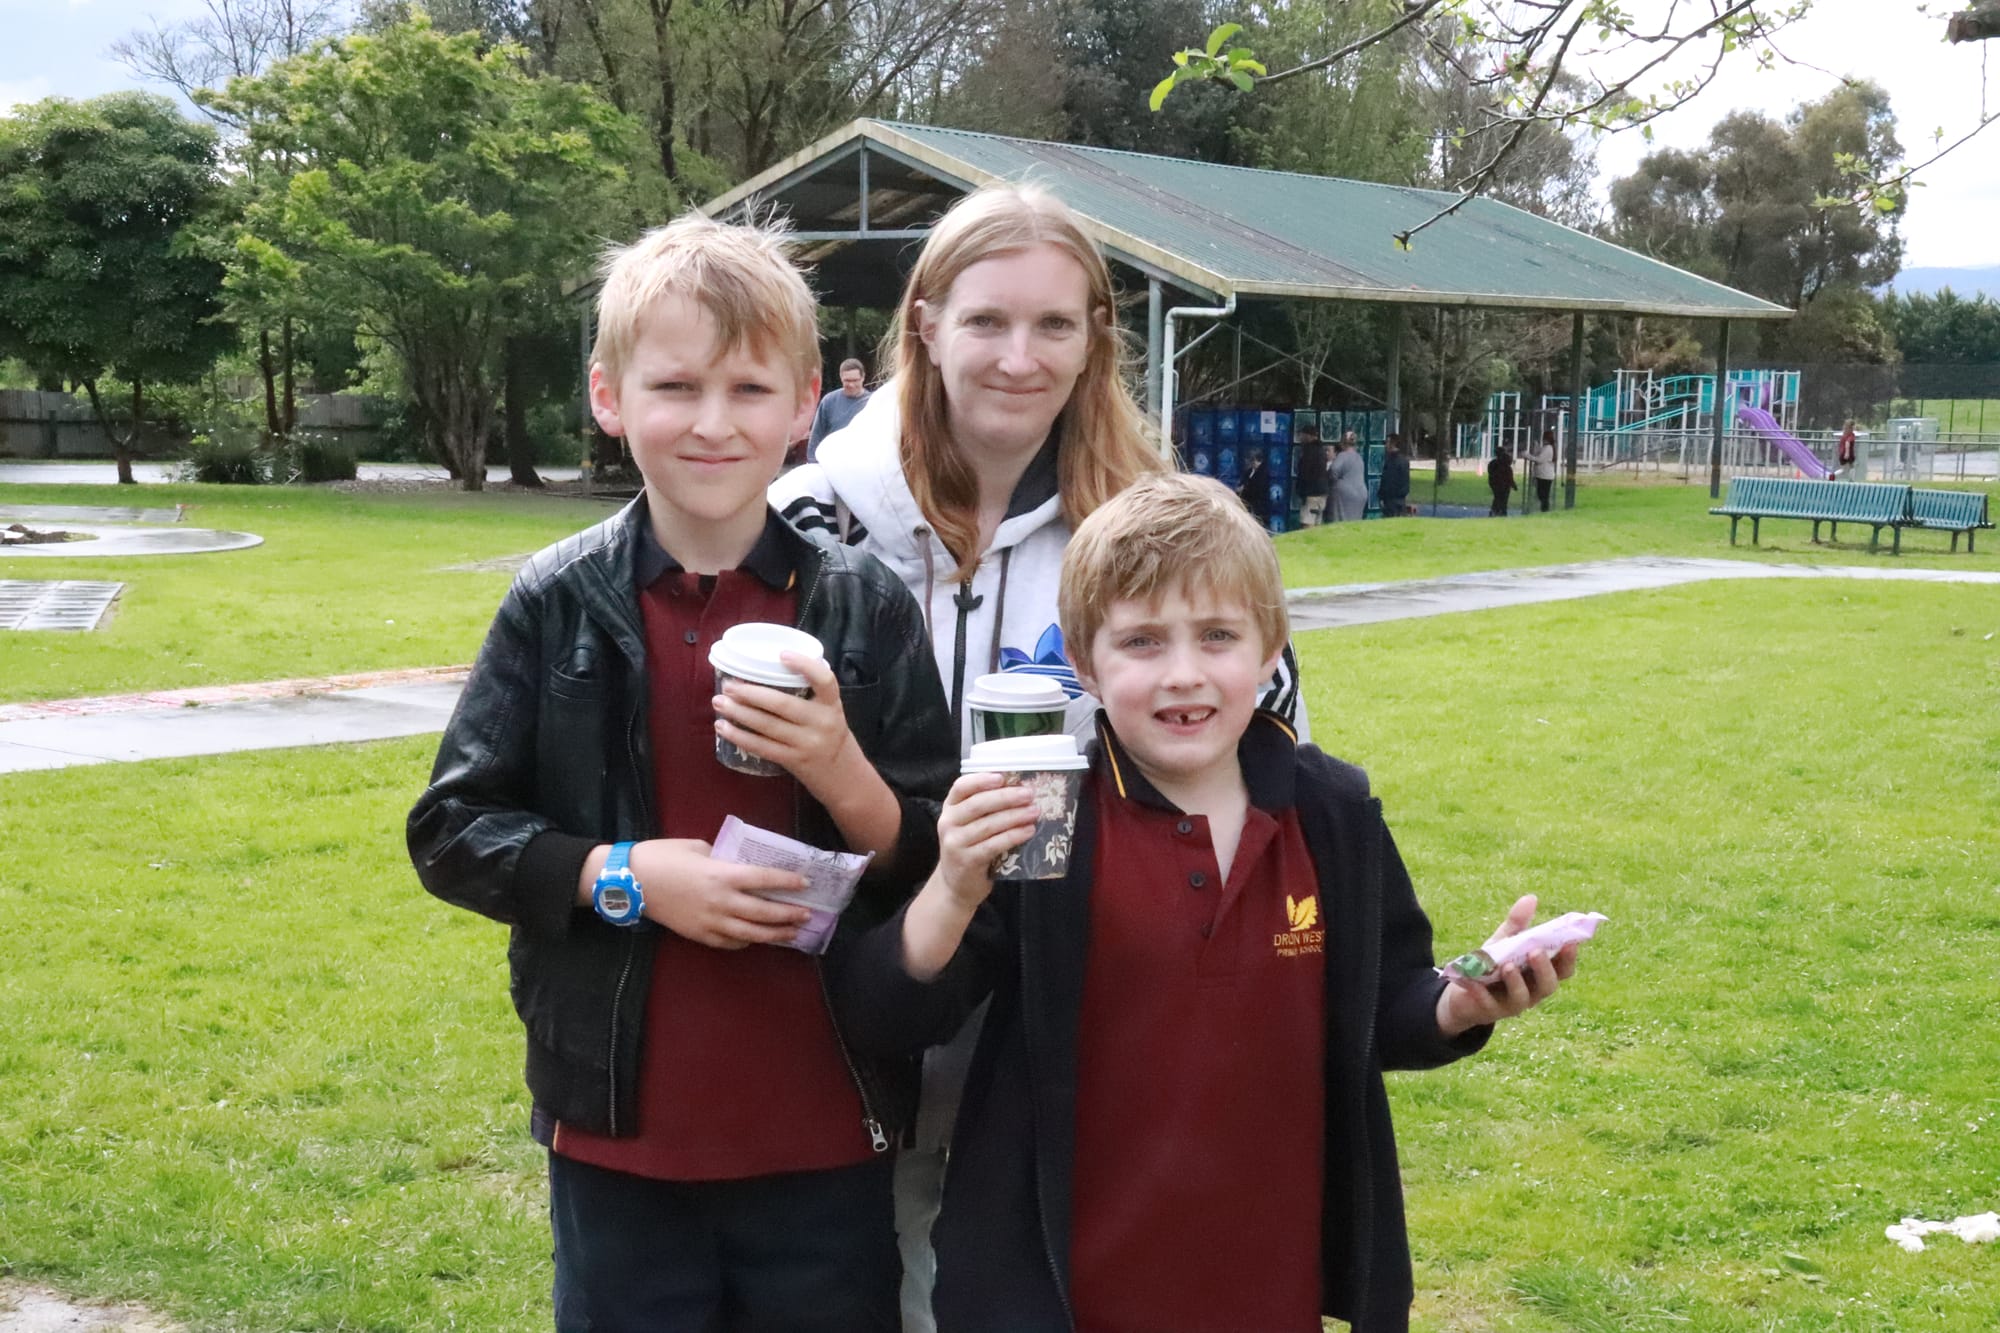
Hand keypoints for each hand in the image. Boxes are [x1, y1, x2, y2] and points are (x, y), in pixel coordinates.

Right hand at [628, 837, 809, 949]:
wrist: (631, 882)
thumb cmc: (663, 856)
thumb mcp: (698, 847)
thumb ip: (723, 858)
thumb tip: (739, 866)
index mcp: (722, 874)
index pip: (764, 879)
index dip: (787, 882)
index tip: (805, 883)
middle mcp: (721, 901)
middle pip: (764, 912)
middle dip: (789, 915)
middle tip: (808, 915)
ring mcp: (711, 922)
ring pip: (752, 932)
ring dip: (776, 934)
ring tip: (793, 933)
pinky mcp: (699, 935)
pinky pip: (730, 942)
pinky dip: (747, 941)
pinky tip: (757, 938)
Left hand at [713, 651, 853, 794]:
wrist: (846, 779)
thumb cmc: (832, 739)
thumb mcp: (830, 714)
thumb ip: (811, 697)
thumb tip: (767, 675)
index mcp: (832, 705)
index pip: (825, 680)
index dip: (805, 665)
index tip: (782, 654)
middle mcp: (822, 722)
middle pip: (782, 704)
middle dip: (751, 693)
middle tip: (729, 685)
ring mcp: (807, 743)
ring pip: (767, 725)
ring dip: (739, 713)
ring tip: (719, 703)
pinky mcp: (794, 761)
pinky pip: (762, 747)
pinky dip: (740, 736)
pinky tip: (724, 728)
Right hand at [933, 772, 1038, 910]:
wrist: (957, 883)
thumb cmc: (970, 846)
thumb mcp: (969, 823)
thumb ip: (985, 807)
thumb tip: (1020, 789)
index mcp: (950, 807)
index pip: (961, 787)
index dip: (981, 780)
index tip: (1002, 777)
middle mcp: (948, 822)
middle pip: (978, 804)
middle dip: (1006, 797)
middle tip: (1029, 794)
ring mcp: (955, 843)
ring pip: (988, 825)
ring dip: (1015, 816)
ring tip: (1035, 812)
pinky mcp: (967, 861)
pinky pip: (994, 845)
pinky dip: (1013, 836)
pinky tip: (1028, 831)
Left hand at [1435, 894, 1578, 1037]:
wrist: (1463, 993)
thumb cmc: (1493, 965)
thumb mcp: (1504, 942)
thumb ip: (1518, 924)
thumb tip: (1531, 898)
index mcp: (1540, 975)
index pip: (1563, 969)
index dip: (1569, 957)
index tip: (1570, 941)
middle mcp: (1532, 992)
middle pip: (1548, 986)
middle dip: (1544, 969)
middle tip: (1536, 951)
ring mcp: (1512, 1004)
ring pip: (1522, 998)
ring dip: (1516, 981)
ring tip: (1508, 965)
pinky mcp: (1489, 1011)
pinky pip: (1487, 1004)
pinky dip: (1480, 992)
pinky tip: (1472, 980)